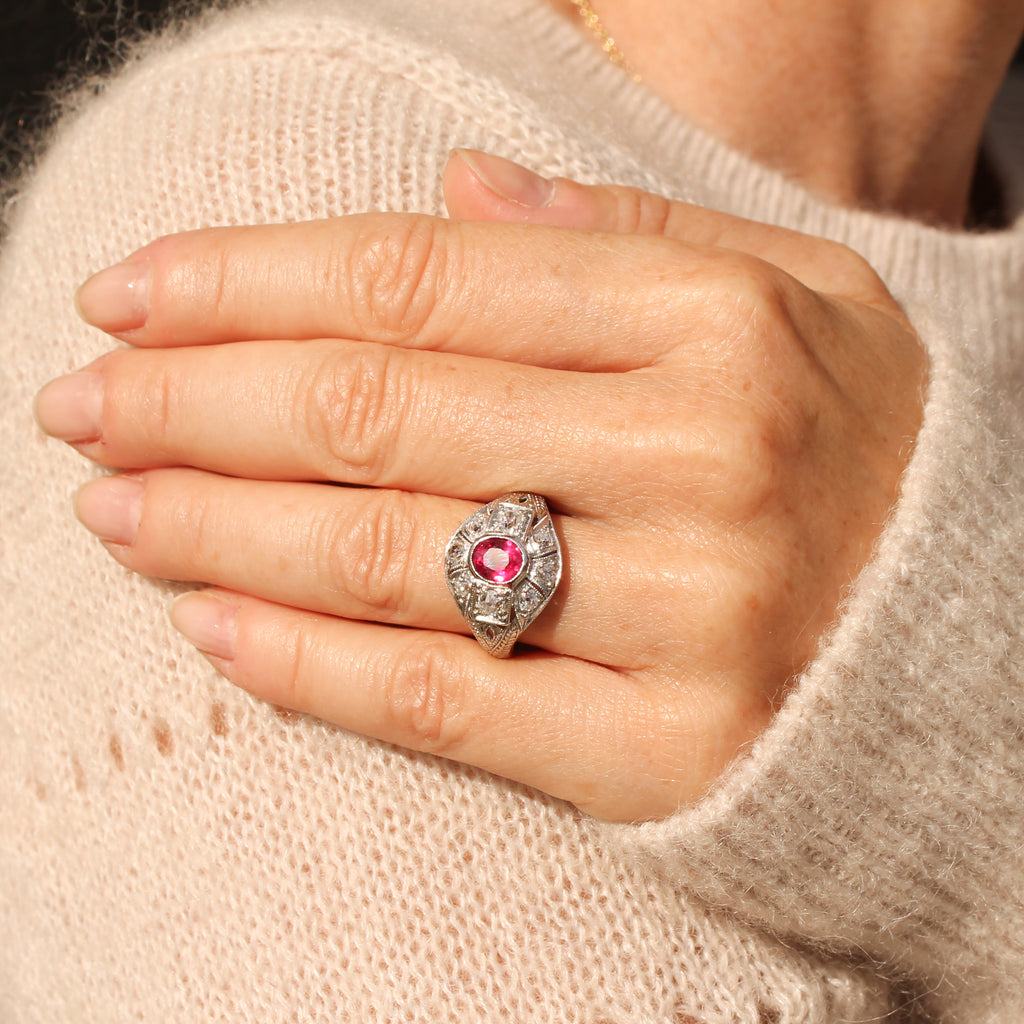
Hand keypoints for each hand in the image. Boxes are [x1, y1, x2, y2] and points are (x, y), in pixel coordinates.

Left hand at [35, 152, 925, 820]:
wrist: (978, 642)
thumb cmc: (870, 447)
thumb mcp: (794, 295)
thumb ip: (628, 230)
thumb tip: (458, 186)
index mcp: (716, 321)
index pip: (420, 276)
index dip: (248, 279)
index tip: (130, 291)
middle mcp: (700, 457)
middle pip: (376, 411)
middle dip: (192, 400)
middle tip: (76, 400)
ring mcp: (686, 617)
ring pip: (386, 559)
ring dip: (216, 527)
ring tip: (110, 503)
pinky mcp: (665, 755)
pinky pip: (443, 706)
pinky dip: (306, 664)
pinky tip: (208, 623)